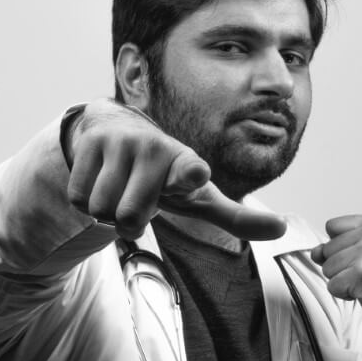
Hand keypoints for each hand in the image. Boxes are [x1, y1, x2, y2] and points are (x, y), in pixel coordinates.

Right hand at [65, 99, 285, 240]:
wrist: (120, 130)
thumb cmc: (167, 175)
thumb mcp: (201, 197)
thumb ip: (237, 217)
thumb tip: (282, 230)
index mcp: (187, 164)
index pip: (188, 170)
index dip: (189, 175)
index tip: (194, 174)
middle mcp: (155, 148)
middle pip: (128, 218)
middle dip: (128, 222)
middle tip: (138, 202)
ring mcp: (122, 143)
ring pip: (101, 209)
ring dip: (106, 211)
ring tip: (121, 191)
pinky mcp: (91, 142)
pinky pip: (79, 198)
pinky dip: (85, 201)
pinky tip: (101, 181)